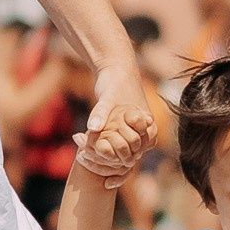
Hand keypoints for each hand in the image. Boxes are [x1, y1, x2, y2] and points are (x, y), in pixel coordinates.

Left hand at [80, 61, 156, 180]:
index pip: (134, 150)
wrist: (116, 72)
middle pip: (128, 156)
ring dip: (104, 157)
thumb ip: (100, 113)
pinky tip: (85, 153)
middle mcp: (145, 133)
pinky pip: (117, 149)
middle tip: (82, 155)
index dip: (113, 155)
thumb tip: (92, 129)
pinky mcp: (126, 133)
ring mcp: (136, 134)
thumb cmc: (115, 83)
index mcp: (147, 126)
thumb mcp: (107, 98)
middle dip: (107, 157)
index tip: (92, 150)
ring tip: (82, 154)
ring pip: (123, 155)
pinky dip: (103, 152)